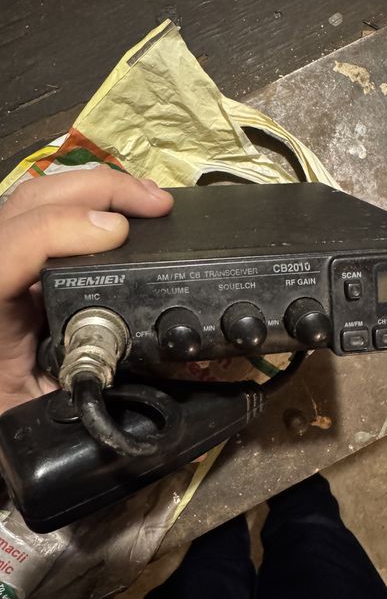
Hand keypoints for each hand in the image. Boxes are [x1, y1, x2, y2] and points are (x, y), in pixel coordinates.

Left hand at [0, 167, 172, 412]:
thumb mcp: (30, 409)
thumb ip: (71, 390)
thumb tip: (131, 372)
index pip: (12, 246)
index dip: (64, 228)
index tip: (121, 233)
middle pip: (32, 200)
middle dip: (101, 190)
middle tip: (159, 206)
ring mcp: (5, 259)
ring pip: (41, 196)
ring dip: (100, 189)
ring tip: (151, 203)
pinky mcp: (20, 261)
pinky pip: (50, 215)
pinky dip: (91, 205)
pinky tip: (125, 213)